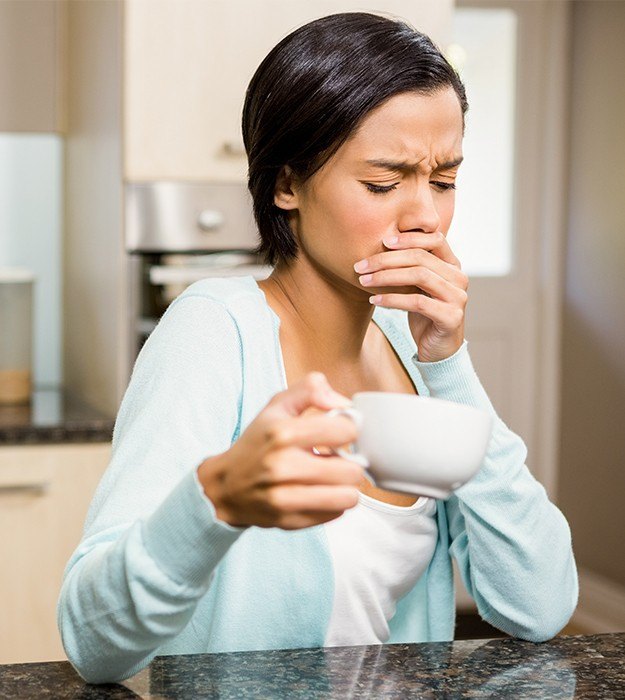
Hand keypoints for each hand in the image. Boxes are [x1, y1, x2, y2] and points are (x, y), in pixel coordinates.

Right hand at [197, 373, 362, 529]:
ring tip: (330, 477)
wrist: (225, 486)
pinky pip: (336, 514)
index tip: (339, 433)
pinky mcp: (290, 521)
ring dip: (344, 486)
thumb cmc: (257, 444)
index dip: (349, 429)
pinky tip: (319, 492)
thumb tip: (343, 403)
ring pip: (348, 496)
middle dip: (349, 462)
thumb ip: (311, 389)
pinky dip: (333, 503)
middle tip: (334, 458)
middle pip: (352, 469)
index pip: (346, 431)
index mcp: (282, 433)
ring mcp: (285, 498)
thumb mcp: (277, 405)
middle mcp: (283, 466)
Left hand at [355, 231, 467, 361]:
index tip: (383, 241)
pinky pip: (418, 302)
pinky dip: (393, 299)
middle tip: (361, 265)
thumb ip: (411, 266)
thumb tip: (382, 244)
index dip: (410, 237)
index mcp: (453, 266)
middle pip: (421, 258)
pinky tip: (375, 300)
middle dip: (386, 259)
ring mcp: (458, 297)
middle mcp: (459, 278)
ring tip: (364, 281)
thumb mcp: (418, 286)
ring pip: (419, 276)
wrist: (438, 349)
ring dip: (386, 277)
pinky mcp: (451, 317)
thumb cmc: (424, 314)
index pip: (435, 239)